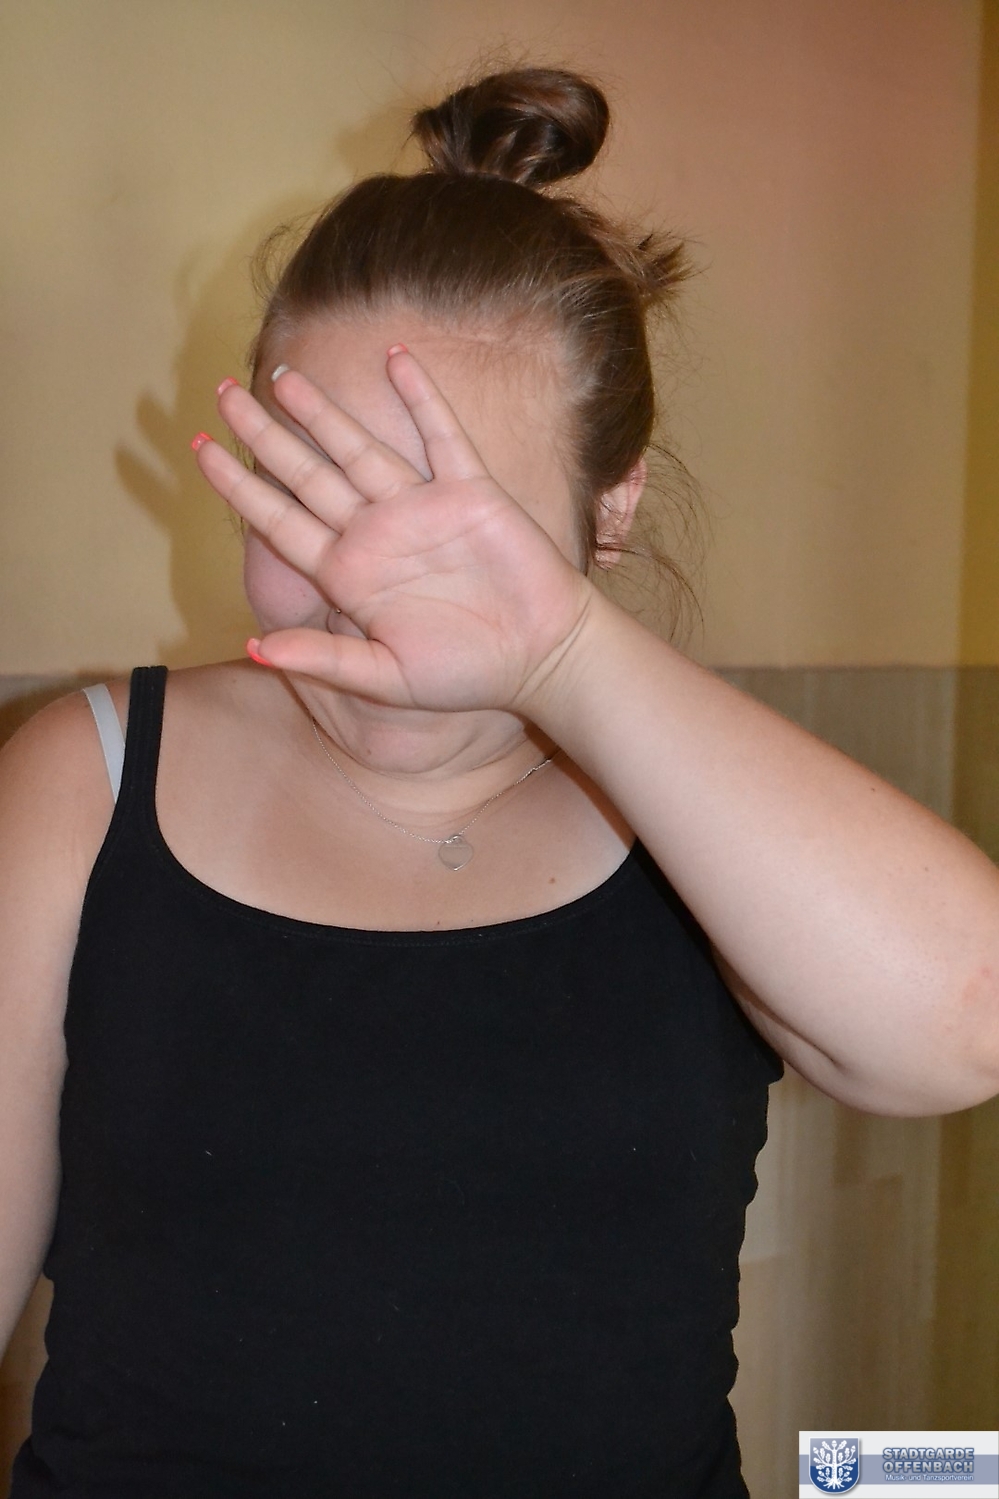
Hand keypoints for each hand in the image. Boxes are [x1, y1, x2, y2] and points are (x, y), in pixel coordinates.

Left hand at [193, 349, 594, 713]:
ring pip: (359, 447)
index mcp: (350, 574)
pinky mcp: (471, 491)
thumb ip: (324, 661)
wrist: (541, 657)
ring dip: (322, 412)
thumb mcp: (386, 679)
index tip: (199, 451)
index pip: (280, 520)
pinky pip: (441, 435)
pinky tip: (396, 357)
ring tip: (282, 374)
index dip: (239, 487)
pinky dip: (421, 396)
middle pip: (307, 473)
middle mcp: (376, 532)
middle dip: (263, 434)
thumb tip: (254, 651)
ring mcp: (421, 508)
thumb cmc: (464, 676)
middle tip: (221, 393)